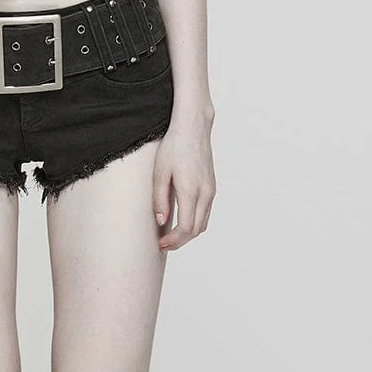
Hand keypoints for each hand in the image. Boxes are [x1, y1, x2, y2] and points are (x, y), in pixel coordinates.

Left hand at [152, 106, 215, 251]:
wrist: (194, 127)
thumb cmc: (174, 146)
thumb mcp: (160, 172)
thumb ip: (159, 199)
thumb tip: (161, 221)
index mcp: (191, 189)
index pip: (186, 228)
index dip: (174, 240)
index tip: (161, 243)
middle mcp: (205, 192)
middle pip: (195, 230)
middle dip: (179, 242)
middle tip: (162, 244)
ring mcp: (211, 190)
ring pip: (202, 224)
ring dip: (187, 235)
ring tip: (170, 236)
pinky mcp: (212, 188)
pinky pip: (205, 214)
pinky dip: (194, 224)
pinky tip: (181, 222)